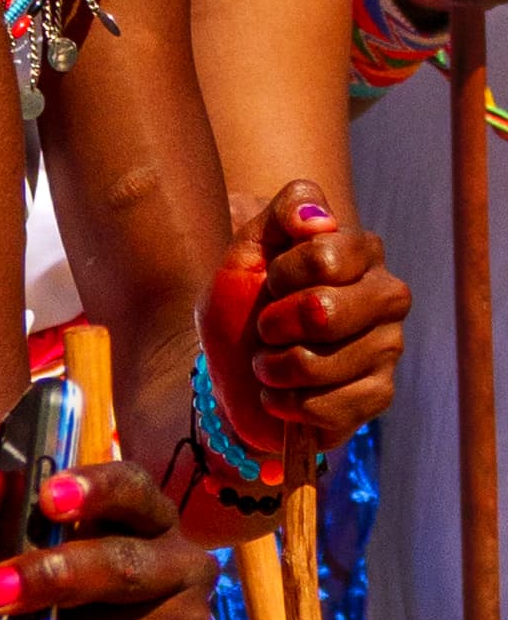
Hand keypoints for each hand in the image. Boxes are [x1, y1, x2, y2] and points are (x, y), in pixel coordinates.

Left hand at [204, 182, 408, 461]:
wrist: (231, 361)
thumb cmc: (245, 297)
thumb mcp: (250, 246)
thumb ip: (284, 212)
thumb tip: (319, 218)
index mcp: (362, 251)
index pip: (324, 256)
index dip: (281, 273)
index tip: (270, 281)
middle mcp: (387, 296)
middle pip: (325, 313)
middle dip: (273, 325)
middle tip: (264, 328)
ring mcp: (388, 348)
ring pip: (319, 364)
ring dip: (273, 368)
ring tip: (267, 363)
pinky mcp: (380, 396)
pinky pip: (330, 407)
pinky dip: (289, 403)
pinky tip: (282, 394)